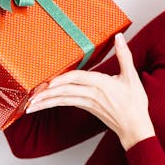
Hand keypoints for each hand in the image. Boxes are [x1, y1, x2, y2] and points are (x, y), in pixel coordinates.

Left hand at [25, 33, 155, 150]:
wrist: (135, 127)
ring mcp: (88, 102)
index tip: (48, 81)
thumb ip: (124, 55)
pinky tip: (43, 105)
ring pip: (63, 100)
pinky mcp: (86, 107)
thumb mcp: (131, 76)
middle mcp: (91, 94)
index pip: (77, 78)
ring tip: (30, 105)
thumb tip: (118, 36)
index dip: (62, 79)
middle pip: (65, 91)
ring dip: (46, 102)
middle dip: (46, 94)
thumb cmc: (134, 103)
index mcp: (101, 84)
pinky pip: (67, 104)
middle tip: (30, 97)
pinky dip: (54, 103)